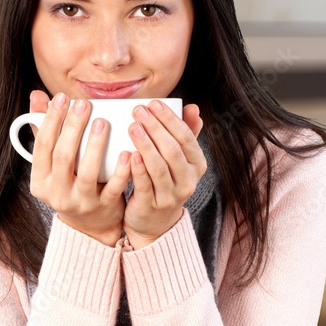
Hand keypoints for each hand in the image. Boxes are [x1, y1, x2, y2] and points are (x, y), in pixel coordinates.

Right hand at [27, 90, 129, 245]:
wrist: (91, 225)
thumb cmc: (72, 183)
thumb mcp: (54, 163)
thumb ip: (44, 131)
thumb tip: (37, 95)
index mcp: (41, 180)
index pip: (42, 146)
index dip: (50, 120)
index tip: (62, 98)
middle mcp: (57, 193)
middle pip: (63, 156)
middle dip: (73, 127)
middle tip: (84, 104)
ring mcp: (81, 202)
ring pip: (87, 172)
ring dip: (96, 145)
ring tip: (104, 122)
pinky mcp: (104, 207)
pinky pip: (114, 187)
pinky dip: (121, 169)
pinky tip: (128, 151)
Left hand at [123, 101, 206, 248]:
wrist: (155, 221)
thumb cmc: (165, 181)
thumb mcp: (178, 160)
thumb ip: (185, 134)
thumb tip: (193, 108)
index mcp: (196, 165)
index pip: (186, 138)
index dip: (170, 119)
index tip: (153, 104)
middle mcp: (188, 181)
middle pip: (173, 150)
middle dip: (156, 128)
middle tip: (138, 111)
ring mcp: (171, 195)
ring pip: (159, 167)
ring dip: (146, 145)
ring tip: (132, 127)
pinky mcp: (151, 206)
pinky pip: (145, 185)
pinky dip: (138, 168)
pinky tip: (129, 154)